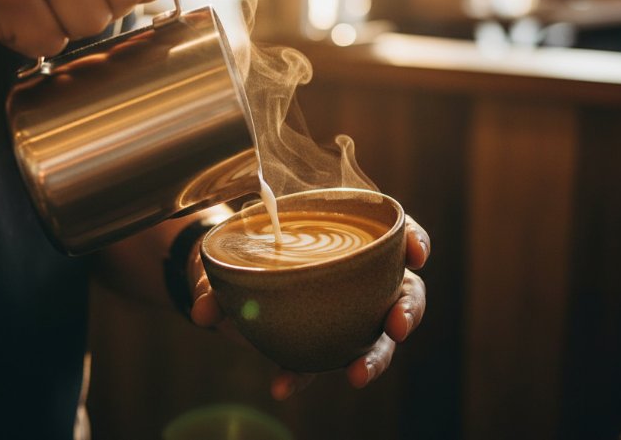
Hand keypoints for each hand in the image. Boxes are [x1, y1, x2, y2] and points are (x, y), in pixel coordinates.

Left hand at [188, 215, 429, 399]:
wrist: (226, 282)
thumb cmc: (247, 250)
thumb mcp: (233, 254)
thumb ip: (218, 279)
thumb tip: (204, 312)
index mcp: (352, 237)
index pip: (398, 233)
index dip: (414, 240)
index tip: (416, 253)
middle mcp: (362, 278)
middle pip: (405, 292)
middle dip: (408, 311)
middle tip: (396, 327)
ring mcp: (349, 314)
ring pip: (379, 336)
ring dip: (375, 356)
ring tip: (357, 374)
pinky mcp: (323, 343)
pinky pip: (321, 362)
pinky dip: (302, 375)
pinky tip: (282, 385)